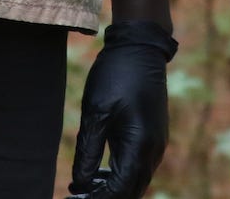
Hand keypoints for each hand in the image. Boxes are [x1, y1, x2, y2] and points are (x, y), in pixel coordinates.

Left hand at [68, 19, 177, 198]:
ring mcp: (158, 142)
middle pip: (131, 190)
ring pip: (138, 180)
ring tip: (84, 188)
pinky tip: (100, 172)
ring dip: (114, 188)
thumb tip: (79, 185)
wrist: (140, 46)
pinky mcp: (155, 134)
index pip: (119, 190)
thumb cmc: (115, 76)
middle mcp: (154, 148)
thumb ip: (87, 153)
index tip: (71, 198)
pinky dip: (122, 175)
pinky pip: (141, 166)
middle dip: (105, 196)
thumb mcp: (95, 114)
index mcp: (139, 145)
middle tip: (76, 196)